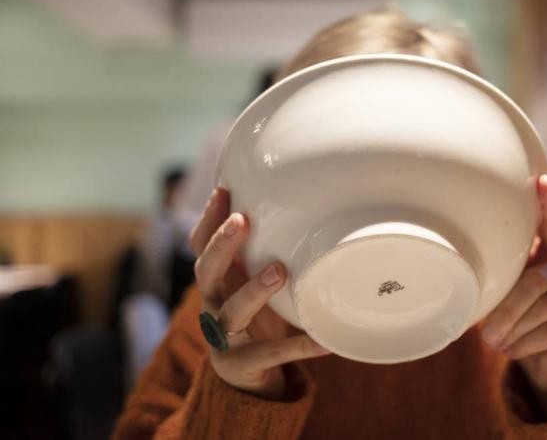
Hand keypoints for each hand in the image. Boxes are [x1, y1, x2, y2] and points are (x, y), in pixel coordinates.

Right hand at [190, 187, 329, 397]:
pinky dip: (299, 347)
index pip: (200, 246)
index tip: (224, 190)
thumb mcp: (250, 283)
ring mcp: (224, 337)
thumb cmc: (255, 315)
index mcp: (216, 281)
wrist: (245, 376)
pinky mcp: (242, 364)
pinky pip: (272, 354)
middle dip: (221, 246)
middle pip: (205, 273)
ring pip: (233, 312)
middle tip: (241, 221)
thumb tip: (301, 207)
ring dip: (255, 290)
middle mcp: (212, 305)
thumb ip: (262, 253)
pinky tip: (325, 341)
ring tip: (280, 271)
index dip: (207, 219)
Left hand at [481, 175, 546, 417]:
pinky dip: (530, 342)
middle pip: (537, 279)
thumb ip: (497, 277)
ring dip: (515, 329)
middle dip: (508, 309)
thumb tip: (460, 269)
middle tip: (485, 334)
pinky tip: (516, 350)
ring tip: (497, 343)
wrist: (545, 364)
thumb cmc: (519, 322)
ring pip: (546, 306)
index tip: (543, 182)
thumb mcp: (504, 295)